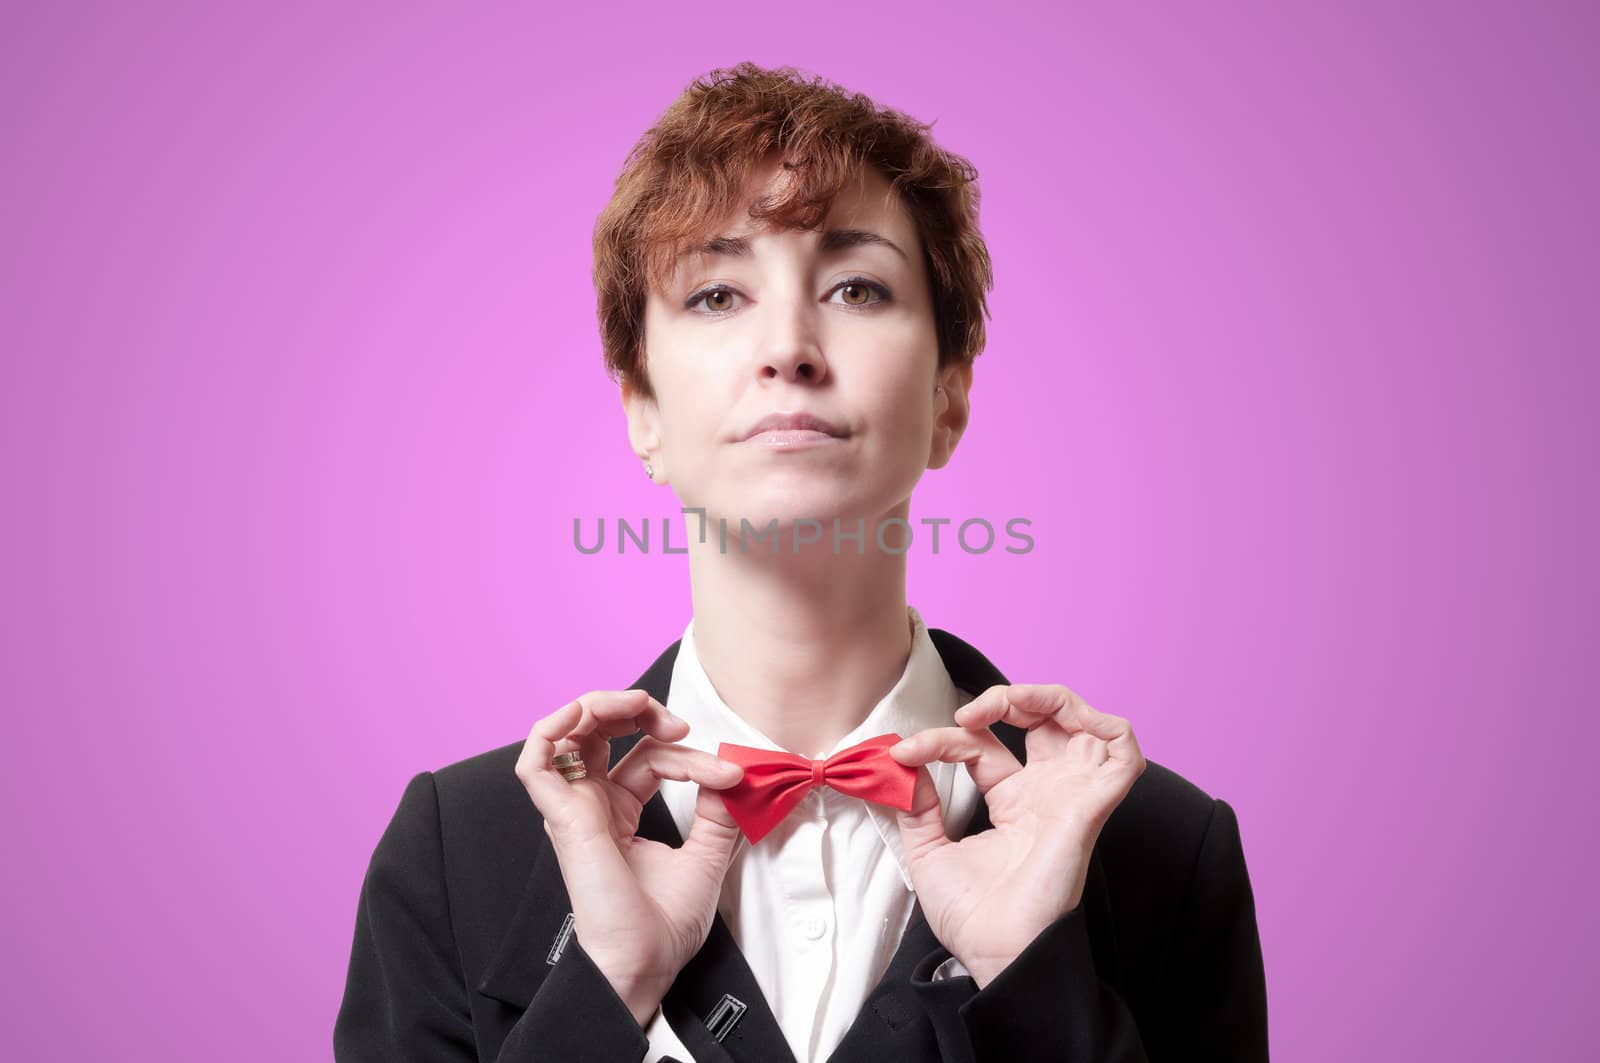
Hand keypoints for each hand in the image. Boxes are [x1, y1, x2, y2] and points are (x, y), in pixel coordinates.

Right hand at [515, 689, 744, 1026]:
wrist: (643, 962)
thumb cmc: (664, 926)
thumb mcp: (707, 856)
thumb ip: (719, 812)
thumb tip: (734, 772)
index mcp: (620, 811)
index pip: (651, 757)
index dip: (692, 757)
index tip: (730, 774)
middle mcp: (593, 804)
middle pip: (601, 731)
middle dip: (638, 709)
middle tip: (677, 722)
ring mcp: (574, 808)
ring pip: (567, 732)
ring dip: (601, 704)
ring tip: (639, 704)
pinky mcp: (561, 816)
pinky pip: (536, 761)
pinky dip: (553, 728)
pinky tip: (584, 712)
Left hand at [888, 683, 1145, 986]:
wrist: (993, 952)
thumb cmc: (971, 916)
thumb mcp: (927, 851)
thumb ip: (917, 806)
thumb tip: (902, 766)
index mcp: (1012, 803)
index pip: (982, 746)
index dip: (943, 739)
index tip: (905, 754)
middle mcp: (1046, 795)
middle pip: (1045, 720)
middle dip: (1009, 698)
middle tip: (968, 712)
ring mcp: (1071, 798)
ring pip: (1086, 724)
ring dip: (1050, 697)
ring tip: (1009, 702)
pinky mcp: (1091, 808)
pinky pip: (1124, 754)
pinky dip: (1106, 724)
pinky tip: (1067, 719)